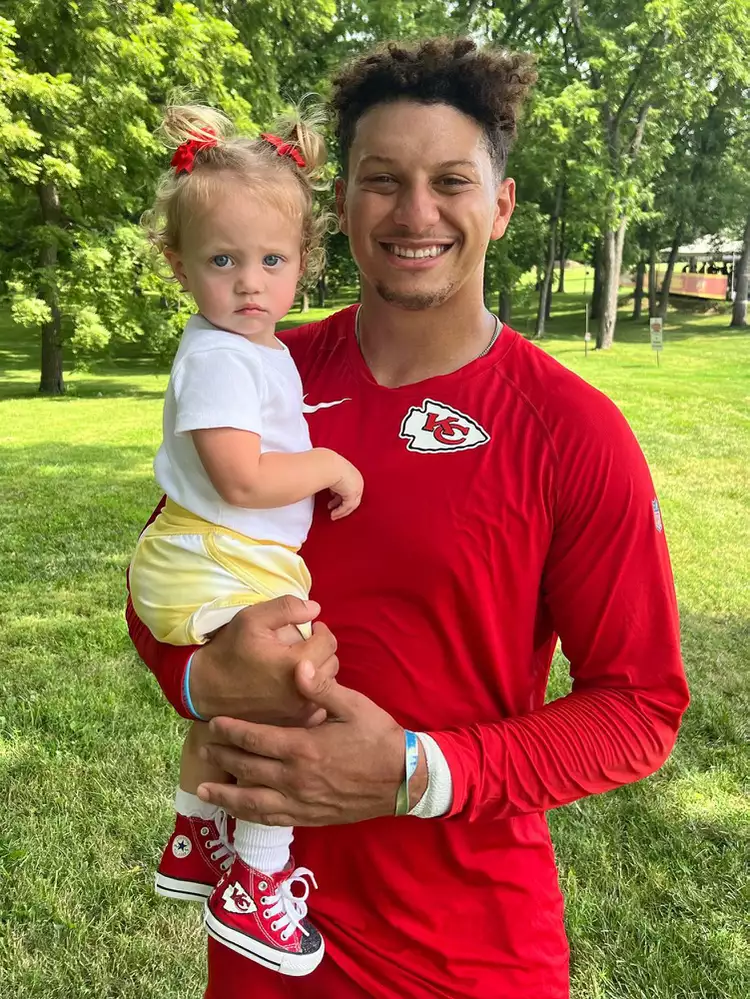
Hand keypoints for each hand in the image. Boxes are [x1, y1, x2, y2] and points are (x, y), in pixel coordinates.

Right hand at [189, 596, 338, 725]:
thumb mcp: (251, 619)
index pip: (328, 643)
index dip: (321, 630)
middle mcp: (304, 691)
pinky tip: (297, 685)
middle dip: (322, 650)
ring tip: (301, 663)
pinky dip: (313, 693)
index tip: (311, 628)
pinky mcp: (293, 723)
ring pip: (327, 686)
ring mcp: (299, 711)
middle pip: (332, 664)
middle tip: (305, 644)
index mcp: (297, 663)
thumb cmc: (229, 651)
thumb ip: (287, 608)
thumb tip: (315, 608)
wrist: (206, 689)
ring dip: (319, 671)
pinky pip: (318, 705)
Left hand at [196, 663, 427, 825]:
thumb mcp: (354, 705)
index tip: (212, 723)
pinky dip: (249, 815)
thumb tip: (297, 668)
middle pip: (247, 768)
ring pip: (252, 801)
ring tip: (204, 789)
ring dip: (225, 794)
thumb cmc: (378, 738)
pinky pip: (271, 818)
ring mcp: (300, 802)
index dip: (230, 731)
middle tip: (202, 748)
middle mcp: (295, 778)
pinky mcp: (309, 817)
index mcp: (302, 747)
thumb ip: (322, 688)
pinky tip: (238, 811)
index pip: (255, 738)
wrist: (403, 779)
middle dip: (222, 757)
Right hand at [328, 457, 363, 519]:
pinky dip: (340, 512)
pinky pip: (347, 507)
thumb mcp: (329, 471)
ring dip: (341, 511)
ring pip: (351, 504)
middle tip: (332, 509)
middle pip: (352, 496)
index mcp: (352, 472)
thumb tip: (318, 480)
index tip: (332, 498)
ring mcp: (357, 487)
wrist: (329, 465)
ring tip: (333, 515)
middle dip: (341, 504)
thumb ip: (328, 478)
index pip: (349, 486)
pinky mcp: (353, 494)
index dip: (340, 493)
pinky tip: (333, 514)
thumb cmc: (326, 465)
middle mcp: (357, 480)